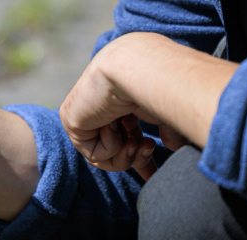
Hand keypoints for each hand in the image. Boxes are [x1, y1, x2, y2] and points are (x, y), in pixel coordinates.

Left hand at [60, 33, 230, 180]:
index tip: (153, 176)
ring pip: (105, 156)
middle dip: (136, 157)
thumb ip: (170, 131)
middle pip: (117, 149)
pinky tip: (112, 123)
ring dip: (125, 155)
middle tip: (148, 147)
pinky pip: (93, 153)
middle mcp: (102, 105)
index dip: (141, 158)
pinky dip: (109, 145)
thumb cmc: (157, 86)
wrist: (138, 70)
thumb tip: (174, 147)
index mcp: (122, 100)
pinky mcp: (71, 120)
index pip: (128, 135)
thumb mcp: (167, 114)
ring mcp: (86, 112)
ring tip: (136, 141)